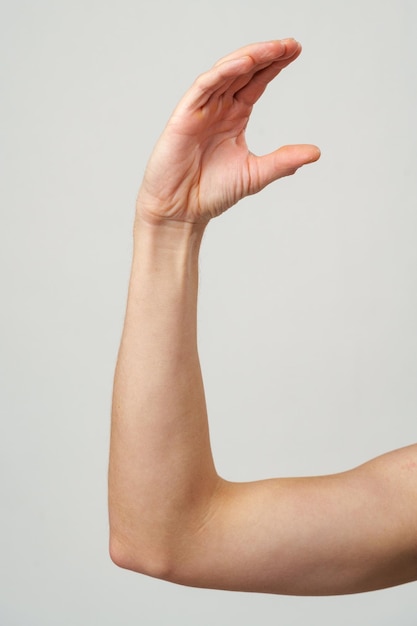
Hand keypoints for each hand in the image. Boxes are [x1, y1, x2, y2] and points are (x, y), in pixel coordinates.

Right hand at [136, 39, 319, 225]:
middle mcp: (218, 108)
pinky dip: (223, 72)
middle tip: (291, 44)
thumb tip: (315, 153)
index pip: (257, 82)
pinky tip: (244, 63)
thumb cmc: (211, 193)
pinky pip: (204, 86)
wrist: (182, 211)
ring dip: (249, 57)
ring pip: (226, 72)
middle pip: (244, 71)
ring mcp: (201, 110)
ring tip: (273, 48)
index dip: (275, 65)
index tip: (296, 51)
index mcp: (234, 117)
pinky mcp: (185, 115)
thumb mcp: (256, 175)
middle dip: (267, 55)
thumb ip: (283, 161)